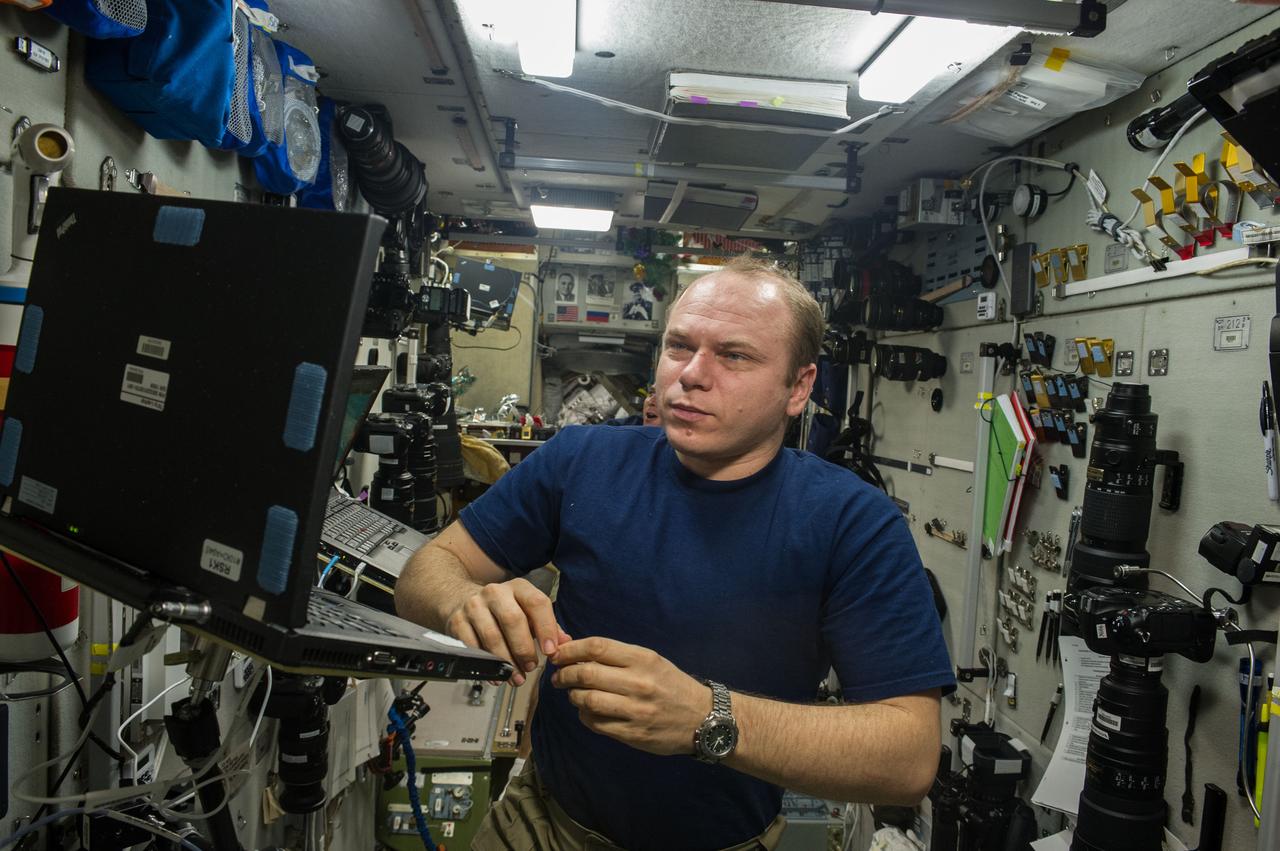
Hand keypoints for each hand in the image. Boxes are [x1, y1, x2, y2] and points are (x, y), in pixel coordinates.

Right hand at [445, 578, 569, 685]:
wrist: (461, 598)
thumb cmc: (502, 609)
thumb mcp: (526, 610)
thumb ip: (548, 626)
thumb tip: (565, 643)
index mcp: (518, 588)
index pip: (537, 603)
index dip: (546, 628)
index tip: (550, 651)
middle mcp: (496, 593)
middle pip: (513, 620)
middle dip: (524, 648)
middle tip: (530, 667)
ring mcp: (474, 606)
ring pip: (492, 636)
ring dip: (506, 661)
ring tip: (516, 676)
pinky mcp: (458, 622)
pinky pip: (473, 647)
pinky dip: (486, 665)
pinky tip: (496, 675)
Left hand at [549, 637, 710, 755]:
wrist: (703, 718)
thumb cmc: (671, 685)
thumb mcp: (650, 661)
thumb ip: (615, 655)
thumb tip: (572, 646)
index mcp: (643, 659)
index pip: (596, 647)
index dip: (570, 650)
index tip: (558, 654)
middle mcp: (639, 683)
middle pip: (586, 674)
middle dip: (564, 674)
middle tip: (559, 677)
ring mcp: (636, 711)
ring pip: (587, 701)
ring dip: (573, 696)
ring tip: (574, 694)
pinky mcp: (633, 734)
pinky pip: (596, 723)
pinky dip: (584, 716)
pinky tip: (588, 711)